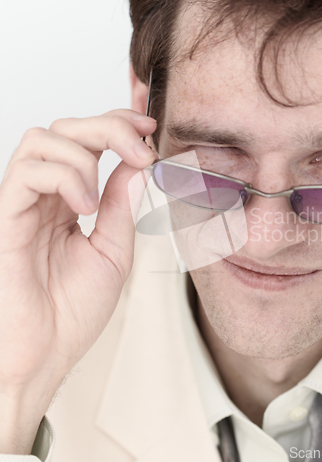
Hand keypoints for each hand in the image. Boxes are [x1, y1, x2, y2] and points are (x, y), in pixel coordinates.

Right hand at [0, 110, 156, 453]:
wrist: (44, 356)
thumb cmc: (73, 312)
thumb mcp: (113, 251)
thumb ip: (121, 206)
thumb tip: (137, 166)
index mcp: (69, 203)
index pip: (87, 143)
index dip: (117, 126)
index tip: (148, 129)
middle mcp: (44, 197)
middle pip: (66, 129)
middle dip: (108, 127)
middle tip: (141, 147)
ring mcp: (22, 205)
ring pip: (42, 139)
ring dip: (85, 154)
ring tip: (100, 198)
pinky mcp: (4, 218)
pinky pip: (27, 172)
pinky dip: (65, 177)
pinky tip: (84, 207)